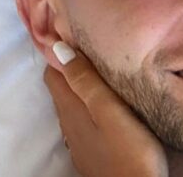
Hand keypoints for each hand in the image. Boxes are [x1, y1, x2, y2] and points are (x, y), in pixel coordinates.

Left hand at [43, 41, 167, 176]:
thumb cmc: (129, 150)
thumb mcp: (109, 110)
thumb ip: (86, 80)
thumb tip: (56, 46)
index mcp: (70, 108)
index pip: (53, 71)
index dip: (60, 51)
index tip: (76, 32)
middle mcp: (69, 122)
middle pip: (63, 87)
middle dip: (72, 65)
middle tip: (93, 44)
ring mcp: (81, 139)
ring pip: (75, 103)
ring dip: (84, 85)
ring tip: (104, 67)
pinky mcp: (95, 149)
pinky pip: (87, 118)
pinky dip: (93, 103)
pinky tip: (110, 101)